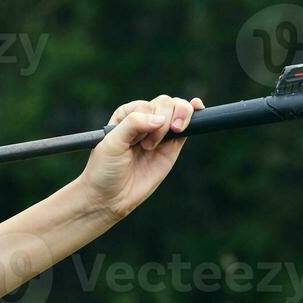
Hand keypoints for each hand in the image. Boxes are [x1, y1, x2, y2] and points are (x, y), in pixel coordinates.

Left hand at [79, 94, 203, 220]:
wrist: (110, 198)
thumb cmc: (104, 170)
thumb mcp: (111, 143)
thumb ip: (133, 124)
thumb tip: (160, 119)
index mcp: (126, 115)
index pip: (146, 105)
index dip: (146, 118)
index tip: (136, 140)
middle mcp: (144, 121)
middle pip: (164, 104)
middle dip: (163, 120)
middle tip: (148, 145)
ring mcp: (159, 133)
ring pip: (177, 110)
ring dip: (180, 115)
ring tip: (174, 131)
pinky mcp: (172, 147)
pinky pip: (188, 127)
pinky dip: (194, 115)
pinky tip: (198, 107)